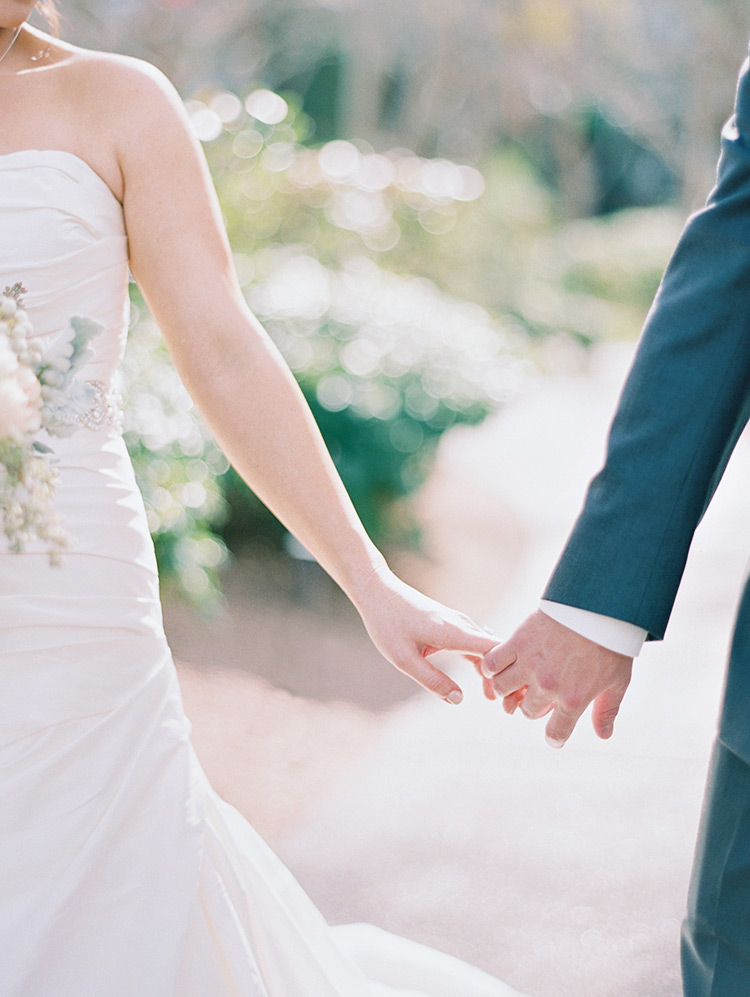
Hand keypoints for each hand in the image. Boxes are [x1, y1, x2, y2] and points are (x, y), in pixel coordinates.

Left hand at [353, 566, 497, 704]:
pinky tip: (483, 680)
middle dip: (505, 677)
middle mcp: (462, 624)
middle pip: (496, 652)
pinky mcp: (453, 623)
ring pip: (487, 648)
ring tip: (496, 698)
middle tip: (510, 707)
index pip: (495, 652)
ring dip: (494, 671)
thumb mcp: (404, 659)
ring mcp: (459, 622)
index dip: (507, 674)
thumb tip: (458, 700)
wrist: (378, 592)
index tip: (510, 698)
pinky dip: (483, 662)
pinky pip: (476, 644)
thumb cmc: (388, 624)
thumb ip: (432, 680)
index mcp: (454, 632)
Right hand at [481, 610, 632, 745]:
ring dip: (506, 688)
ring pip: (501, 688)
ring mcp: (529, 664)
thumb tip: (603, 735)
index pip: (556, 732)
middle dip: (533, 706)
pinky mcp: (518, 642)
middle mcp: (547, 686)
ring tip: (516, 680)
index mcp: (573, 699)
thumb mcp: (617, 682)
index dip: (554, 736)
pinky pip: (492, 662)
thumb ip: (606, 711)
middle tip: (539, 694)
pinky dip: (491, 666)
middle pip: (527, 710)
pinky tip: (501, 664)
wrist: (597, 606)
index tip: (554, 734)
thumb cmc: (610, 643)